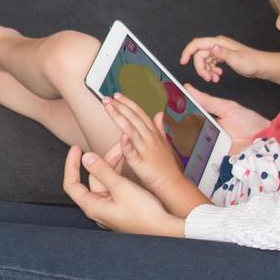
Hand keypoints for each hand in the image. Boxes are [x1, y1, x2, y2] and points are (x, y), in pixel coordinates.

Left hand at [61, 142, 186, 237]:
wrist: (165, 228)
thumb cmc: (144, 212)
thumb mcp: (122, 187)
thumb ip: (103, 171)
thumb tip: (86, 158)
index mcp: (93, 206)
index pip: (71, 184)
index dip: (71, 165)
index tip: (76, 148)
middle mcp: (99, 208)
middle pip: (93, 179)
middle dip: (104, 160)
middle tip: (118, 146)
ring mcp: (110, 208)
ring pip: (106, 181)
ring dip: (113, 165)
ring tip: (125, 151)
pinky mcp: (120, 207)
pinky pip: (114, 187)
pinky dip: (119, 174)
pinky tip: (127, 164)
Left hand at [105, 94, 209, 216]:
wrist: (171, 183)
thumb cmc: (166, 166)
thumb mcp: (164, 143)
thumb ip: (160, 128)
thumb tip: (160, 113)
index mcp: (153, 133)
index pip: (140, 113)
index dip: (128, 103)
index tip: (117, 95)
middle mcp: (150, 138)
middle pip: (134, 118)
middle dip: (121, 106)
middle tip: (108, 98)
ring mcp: (145, 149)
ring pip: (131, 129)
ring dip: (120, 117)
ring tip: (109, 107)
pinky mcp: (141, 162)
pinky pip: (132, 151)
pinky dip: (127, 144)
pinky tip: (121, 136)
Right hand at [179, 36, 247, 83]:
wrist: (261, 66)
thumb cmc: (251, 62)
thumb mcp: (237, 59)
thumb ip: (223, 54)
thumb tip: (212, 48)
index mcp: (219, 43)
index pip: (197, 44)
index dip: (188, 52)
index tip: (183, 62)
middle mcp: (218, 45)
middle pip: (200, 55)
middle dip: (200, 68)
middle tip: (207, 78)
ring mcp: (220, 51)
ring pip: (205, 60)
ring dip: (206, 71)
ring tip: (214, 79)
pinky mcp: (223, 57)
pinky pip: (211, 63)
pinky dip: (211, 71)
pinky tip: (217, 76)